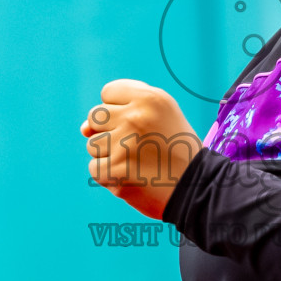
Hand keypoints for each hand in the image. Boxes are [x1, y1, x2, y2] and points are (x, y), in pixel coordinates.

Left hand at [81, 79, 201, 219]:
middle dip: (111, 131)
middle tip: (139, 145)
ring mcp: (123, 145)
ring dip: (109, 154)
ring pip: (93, 144)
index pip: (108, 92)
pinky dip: (109, 175)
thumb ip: (123, 109)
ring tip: (137, 162)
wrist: (197, 187)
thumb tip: (83, 129)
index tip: (141, 124)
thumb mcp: (162, 114)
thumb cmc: (176, 149)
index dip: (120, 109)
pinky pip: (94, 168)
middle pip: (95, 116)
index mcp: (149, 98)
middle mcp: (135, 117)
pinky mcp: (115, 171)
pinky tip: (131, 176)